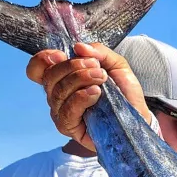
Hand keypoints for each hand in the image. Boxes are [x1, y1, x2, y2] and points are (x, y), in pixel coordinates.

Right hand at [25, 42, 150, 148]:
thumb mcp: (116, 65)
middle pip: (49, 78)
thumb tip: (79, 47)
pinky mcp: (70, 128)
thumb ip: (99, 52)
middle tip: (97, 67)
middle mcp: (58, 95)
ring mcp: (62, 112)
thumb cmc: (124, 92)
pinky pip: (66, 112)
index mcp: (63, 78)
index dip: (42, 60)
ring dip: (79, 80)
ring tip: (102, 78)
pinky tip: (95, 93)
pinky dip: (80, 98)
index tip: (60, 54)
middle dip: (72, 67)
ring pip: (57, 93)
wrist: (138, 117)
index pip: (37, 69)